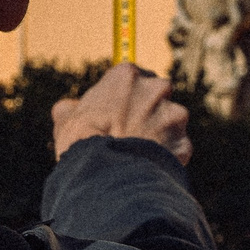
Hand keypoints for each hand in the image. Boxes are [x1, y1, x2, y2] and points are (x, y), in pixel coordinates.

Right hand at [50, 64, 191, 165]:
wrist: (106, 174)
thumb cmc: (83, 143)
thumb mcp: (67, 121)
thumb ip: (71, 108)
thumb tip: (66, 108)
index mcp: (127, 76)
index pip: (132, 78)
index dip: (125, 97)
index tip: (118, 112)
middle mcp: (156, 88)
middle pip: (157, 96)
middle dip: (147, 112)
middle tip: (130, 134)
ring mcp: (173, 115)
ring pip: (170, 123)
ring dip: (159, 136)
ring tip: (137, 157)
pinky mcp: (183, 142)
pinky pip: (176, 150)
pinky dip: (166, 159)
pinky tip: (148, 169)